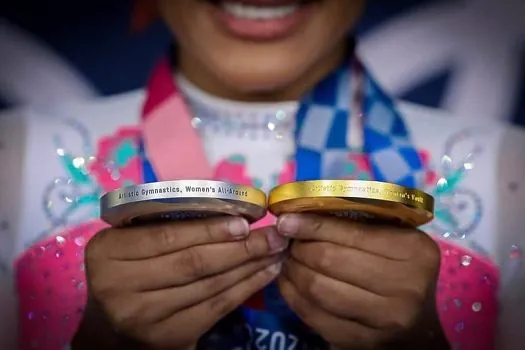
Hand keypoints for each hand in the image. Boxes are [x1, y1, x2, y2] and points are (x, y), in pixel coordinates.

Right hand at [74, 217, 287, 348]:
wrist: (109, 324)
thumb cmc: (124, 269)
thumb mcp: (128, 241)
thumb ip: (162, 224)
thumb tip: (226, 209)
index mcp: (108, 252)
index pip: (167, 237)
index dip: (209, 229)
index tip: (245, 221)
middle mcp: (120, 286)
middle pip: (193, 263)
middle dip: (240, 247)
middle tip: (274, 235)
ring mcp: (145, 316)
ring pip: (209, 286)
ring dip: (250, 267)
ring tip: (275, 251)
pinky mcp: (170, 337)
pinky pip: (216, 308)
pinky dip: (246, 288)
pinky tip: (265, 273)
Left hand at [276, 214, 447, 349]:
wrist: (418, 328)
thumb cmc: (401, 272)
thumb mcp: (394, 240)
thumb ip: (358, 224)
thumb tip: (299, 215)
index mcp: (413, 250)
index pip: (351, 232)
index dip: (312, 225)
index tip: (286, 220)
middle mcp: (405, 285)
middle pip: (329, 260)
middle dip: (299, 248)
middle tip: (290, 243)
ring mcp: (384, 318)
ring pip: (318, 288)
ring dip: (293, 272)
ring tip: (289, 262)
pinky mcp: (362, 342)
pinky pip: (314, 315)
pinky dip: (293, 297)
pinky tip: (290, 284)